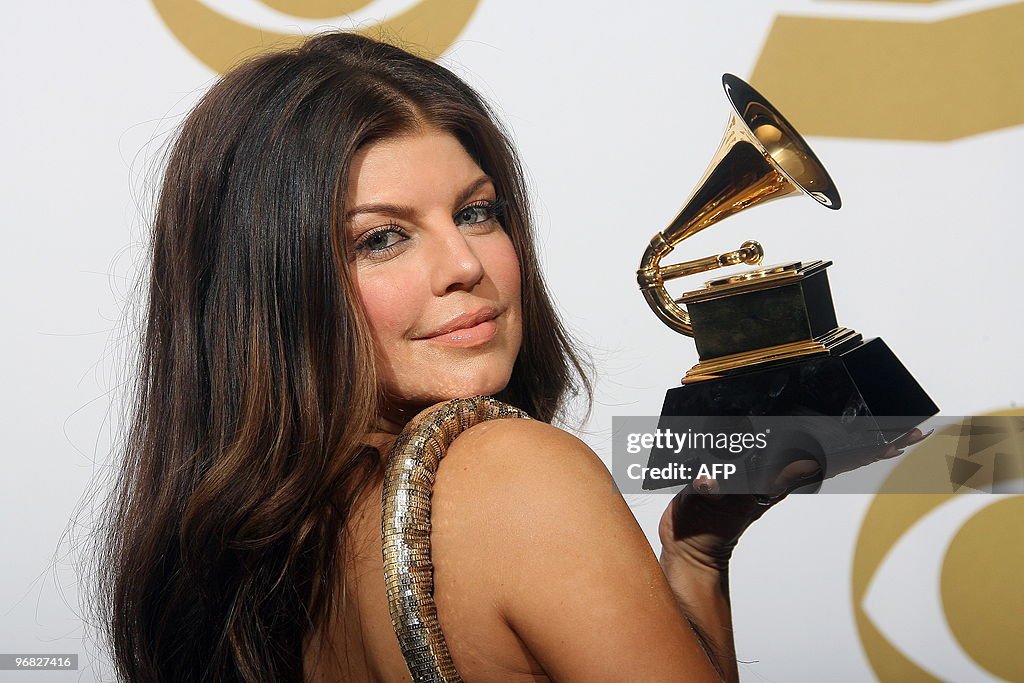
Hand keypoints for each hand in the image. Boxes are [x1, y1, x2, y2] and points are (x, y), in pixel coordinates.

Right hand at [658, 427, 931, 571]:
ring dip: (855, 446)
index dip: (859, 449)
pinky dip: (822, 447)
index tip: (894, 441)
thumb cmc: (701, 530)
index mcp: (773, 479)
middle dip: (872, 445)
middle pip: (836, 458)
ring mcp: (775, 479)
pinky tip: (829, 440)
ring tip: (886, 434)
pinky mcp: (760, 480)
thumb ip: (709, 491)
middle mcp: (782, 477)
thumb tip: (709, 481)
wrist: (694, 552)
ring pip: (823, 457)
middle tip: (911, 432)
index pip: (825, 459)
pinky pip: (800, 458)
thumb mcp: (705, 506)